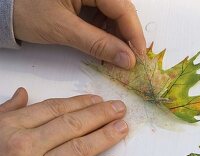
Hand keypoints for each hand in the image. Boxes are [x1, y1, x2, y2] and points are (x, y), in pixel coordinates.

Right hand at [0, 88, 128, 155]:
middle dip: (99, 115)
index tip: (98, 100)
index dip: (80, 103)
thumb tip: (22, 94)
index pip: (54, 109)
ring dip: (104, 137)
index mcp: (11, 129)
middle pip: (71, 125)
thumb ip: (6, 113)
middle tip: (119, 109)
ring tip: (122, 128)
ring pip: (78, 149)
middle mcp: (24, 148)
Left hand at [13, 0, 145, 68]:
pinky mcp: (85, 0)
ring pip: (114, 15)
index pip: (122, 8)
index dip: (134, 34)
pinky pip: (103, 16)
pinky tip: (106, 46)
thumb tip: (127, 60)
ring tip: (116, 56)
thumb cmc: (26, 11)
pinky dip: (106, 33)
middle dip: (126, 36)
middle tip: (129, 60)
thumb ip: (98, 44)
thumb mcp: (64, 29)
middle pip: (121, 11)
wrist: (5, 8)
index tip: (139, 56)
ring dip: (117, 36)